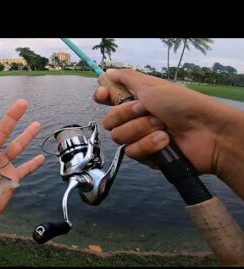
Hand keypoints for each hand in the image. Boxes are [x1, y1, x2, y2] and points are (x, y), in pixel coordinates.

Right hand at [94, 69, 243, 198]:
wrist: (205, 131)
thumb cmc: (180, 104)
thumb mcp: (152, 85)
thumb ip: (126, 78)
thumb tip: (107, 73)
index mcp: (136, 100)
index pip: (108, 100)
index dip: (102, 97)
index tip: (103, 96)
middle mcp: (135, 119)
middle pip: (110, 122)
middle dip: (129, 116)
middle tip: (149, 112)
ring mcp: (140, 138)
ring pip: (120, 138)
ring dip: (142, 130)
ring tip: (163, 128)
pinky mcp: (146, 156)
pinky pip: (133, 152)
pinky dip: (149, 145)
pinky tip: (165, 141)